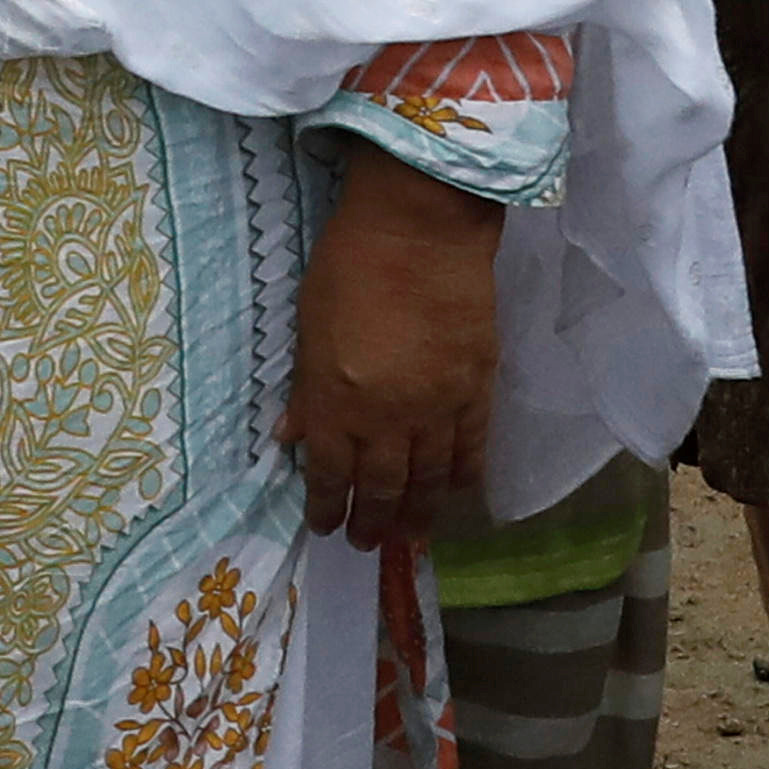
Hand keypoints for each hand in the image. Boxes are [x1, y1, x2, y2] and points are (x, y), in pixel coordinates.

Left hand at [285, 157, 502, 546]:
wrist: (420, 226)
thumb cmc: (349, 265)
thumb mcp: (309, 327)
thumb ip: (306, 390)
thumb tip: (291, 438)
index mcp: (338, 400)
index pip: (331, 473)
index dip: (327, 507)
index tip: (325, 526)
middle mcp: (388, 416)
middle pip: (383, 487)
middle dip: (372, 521)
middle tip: (366, 542)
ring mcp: (438, 405)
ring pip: (430, 479)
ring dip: (418, 514)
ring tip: (410, 535)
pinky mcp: (477, 387)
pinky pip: (473, 448)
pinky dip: (464, 477)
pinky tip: (457, 493)